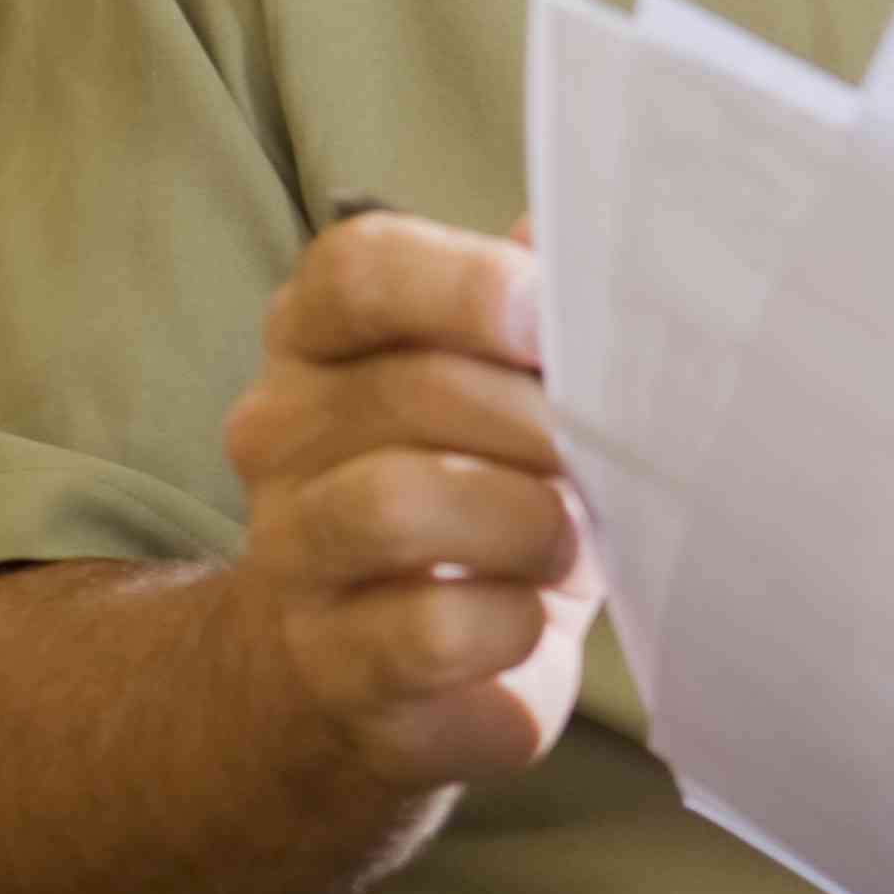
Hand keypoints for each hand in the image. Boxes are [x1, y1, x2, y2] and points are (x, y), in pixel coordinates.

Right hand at [213, 209, 599, 792]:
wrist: (380, 670)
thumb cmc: (475, 494)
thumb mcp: (508, 389)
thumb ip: (538, 306)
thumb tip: (613, 224)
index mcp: (320, 340)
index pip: (358, 268)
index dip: (467, 284)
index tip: (550, 319)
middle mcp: (280, 434)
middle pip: (415, 389)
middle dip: (541, 428)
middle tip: (597, 462)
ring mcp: (290, 552)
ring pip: (400, 504)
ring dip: (524, 522)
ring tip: (561, 541)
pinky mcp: (332, 665)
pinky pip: (430, 631)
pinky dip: (510, 624)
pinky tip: (526, 620)